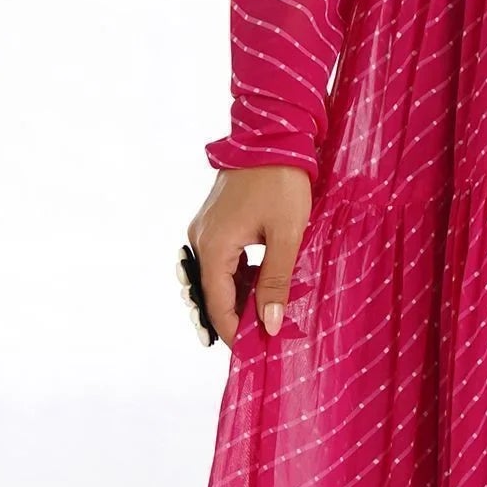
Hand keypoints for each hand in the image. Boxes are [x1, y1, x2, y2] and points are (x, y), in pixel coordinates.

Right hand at [186, 162, 312, 344]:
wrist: (273, 133)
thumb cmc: (282, 182)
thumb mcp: (286, 236)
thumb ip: (276, 282)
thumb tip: (270, 325)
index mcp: (213, 247)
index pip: (217, 304)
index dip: (234, 333)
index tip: (255, 352)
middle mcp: (200, 240)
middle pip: (211, 294)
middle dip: (233, 319)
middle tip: (260, 340)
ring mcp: (204, 229)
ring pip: (215, 278)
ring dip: (236, 299)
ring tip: (263, 318)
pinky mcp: (214, 220)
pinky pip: (220, 260)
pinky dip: (236, 278)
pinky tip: (259, 286)